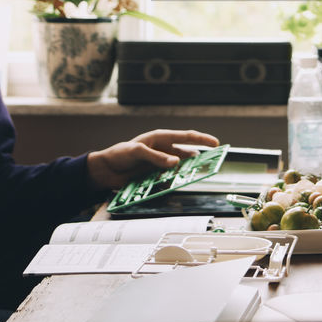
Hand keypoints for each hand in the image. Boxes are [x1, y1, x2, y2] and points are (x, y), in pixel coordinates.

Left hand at [87, 129, 220, 189]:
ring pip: (180, 168)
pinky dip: (174, 182)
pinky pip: (170, 179)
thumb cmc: (118, 154)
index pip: (186, 137)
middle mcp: (163, 150)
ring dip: (187, 172)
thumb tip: (175, 162)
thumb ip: (155, 157)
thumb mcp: (136, 152)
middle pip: (187, 154)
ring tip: (196, 177)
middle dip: (200, 158)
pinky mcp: (156, 176)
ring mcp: (160, 164)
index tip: (216, 144)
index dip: (202, 139)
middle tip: (213, 163)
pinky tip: (176, 185)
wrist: (104, 170)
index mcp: (160, 138)